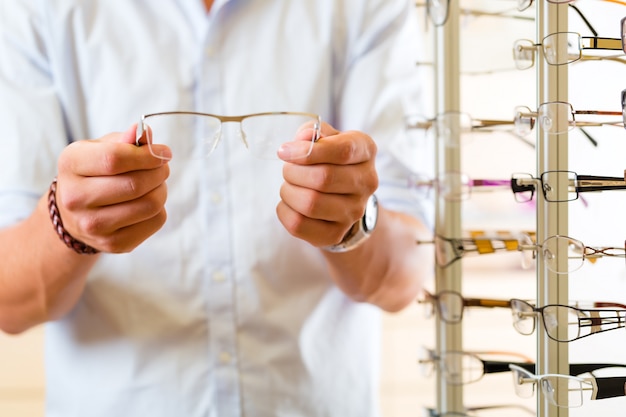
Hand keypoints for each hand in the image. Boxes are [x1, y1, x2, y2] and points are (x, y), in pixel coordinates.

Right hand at [54, 125, 170, 252]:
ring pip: (150, 205)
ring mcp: (93, 226)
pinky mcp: (114, 244)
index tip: (164, 152)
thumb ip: (124, 140)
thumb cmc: (93, 173)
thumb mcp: (100, 149)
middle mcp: (76, 198)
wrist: (73, 214)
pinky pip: (156, 221)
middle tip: (162, 166)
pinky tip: (146, 202)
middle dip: (159, 171)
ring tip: (155, 183)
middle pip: (136, 184)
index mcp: (71, 165)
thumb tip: (145, 133)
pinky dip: (159, 209)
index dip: (147, 155)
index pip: (115, 159)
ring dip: (162, 189)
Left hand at [276, 122, 377, 246]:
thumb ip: (312, 132)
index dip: (308, 151)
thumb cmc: (328, 159)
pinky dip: (284, 211)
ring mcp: (354, 212)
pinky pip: (299, 225)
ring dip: (288, 191)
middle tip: (288, 169)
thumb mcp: (324, 138)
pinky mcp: (336, 233)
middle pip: (323, 178)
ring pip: (310, 203)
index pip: (342, 151)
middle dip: (294, 172)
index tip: (284, 151)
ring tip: (289, 186)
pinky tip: (289, 203)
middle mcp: (367, 182)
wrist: (342, 196)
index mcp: (365, 151)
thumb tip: (303, 140)